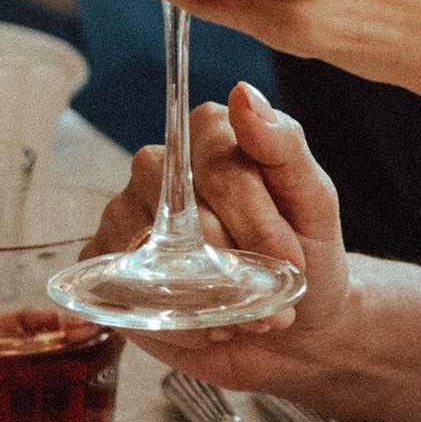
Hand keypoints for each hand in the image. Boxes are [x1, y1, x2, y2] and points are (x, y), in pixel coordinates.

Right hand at [92, 83, 358, 396]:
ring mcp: (125, 214)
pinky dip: (178, 322)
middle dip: (238, 269)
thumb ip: (284, 145)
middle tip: (268, 296)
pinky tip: (208, 324)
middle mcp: (159, 166)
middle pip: (189, 218)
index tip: (290, 260)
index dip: (258, 223)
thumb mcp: (314, 200)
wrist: (297, 327)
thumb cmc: (306, 253)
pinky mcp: (106, 267)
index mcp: (210, 135)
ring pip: (156, 259)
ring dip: (209, 299)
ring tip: (242, 312)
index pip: (222, 169)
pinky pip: (128, 296)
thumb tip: (243, 94)